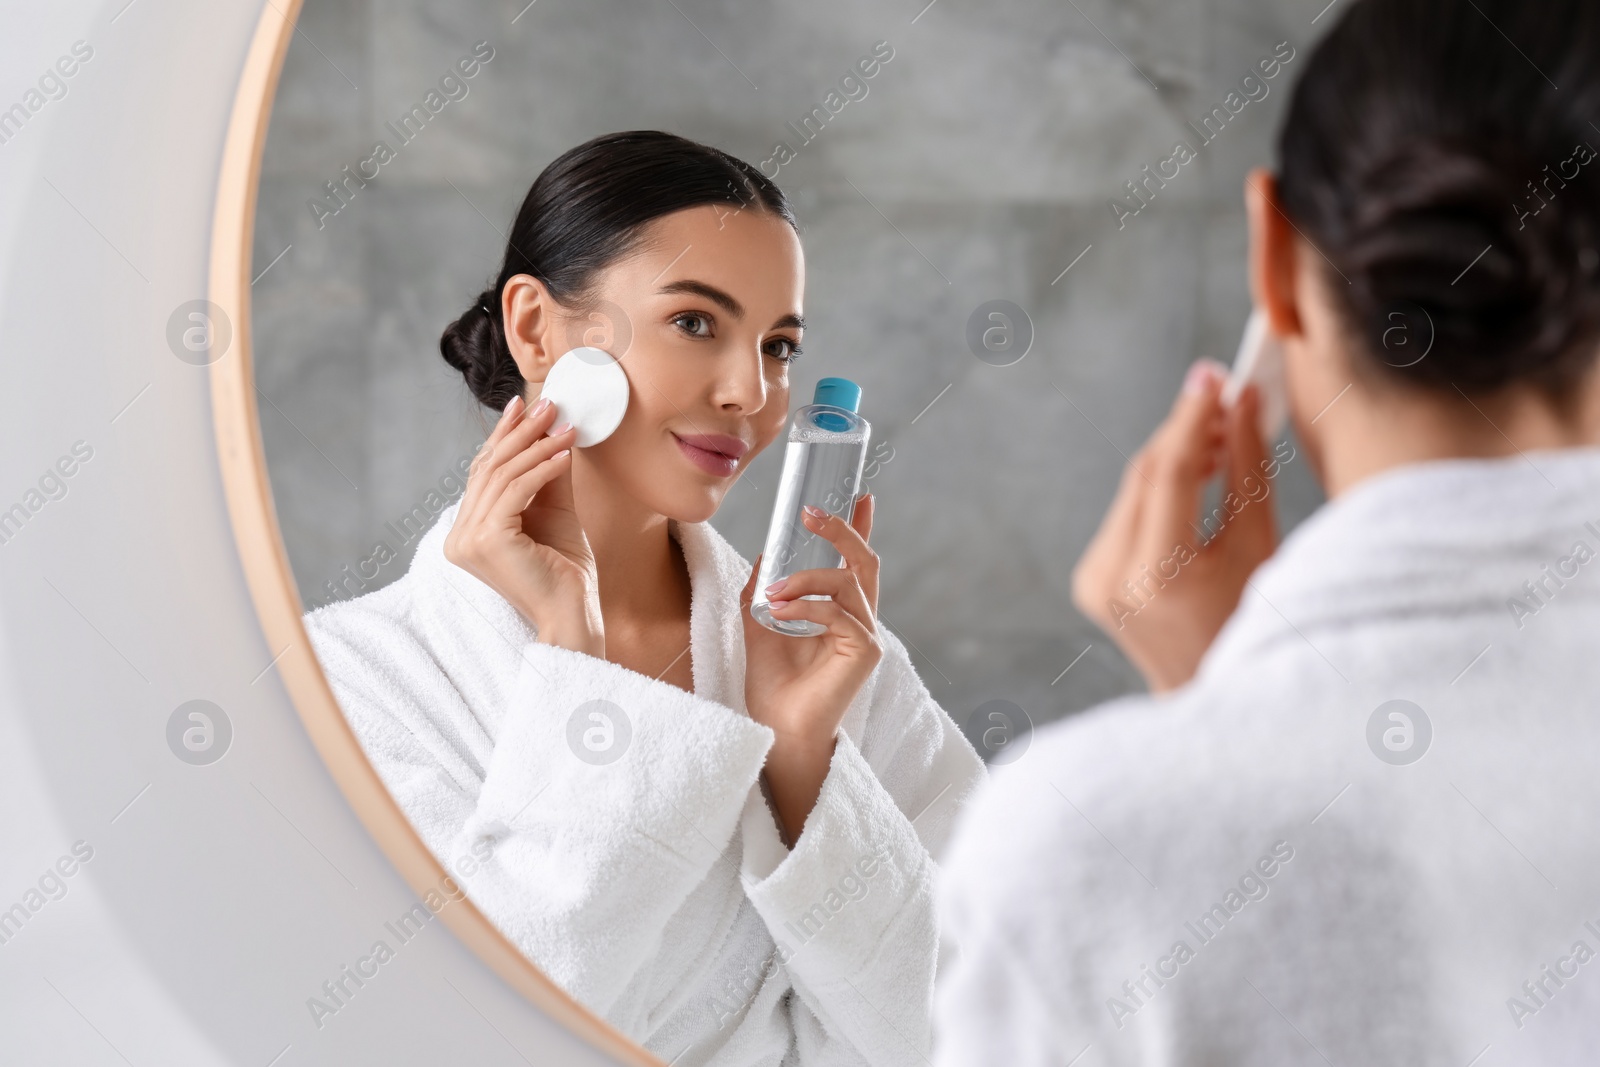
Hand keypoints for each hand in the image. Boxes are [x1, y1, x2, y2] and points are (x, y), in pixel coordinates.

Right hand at [444, 394, 603, 655]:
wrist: (574, 614)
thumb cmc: (565, 572)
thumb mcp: (554, 512)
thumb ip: (546, 476)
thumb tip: (552, 430)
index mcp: (467, 532)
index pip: (482, 473)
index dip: (502, 435)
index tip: (522, 405)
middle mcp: (459, 536)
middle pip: (488, 469)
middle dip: (520, 432)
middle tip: (547, 404)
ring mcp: (469, 540)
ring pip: (502, 476)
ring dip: (537, 446)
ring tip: (565, 427)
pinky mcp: (488, 540)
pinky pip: (516, 490)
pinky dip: (542, 468)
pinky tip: (565, 454)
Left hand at [740, 494, 881, 843]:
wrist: (777, 727)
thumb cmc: (773, 684)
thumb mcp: (760, 625)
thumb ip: (763, 591)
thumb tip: (763, 556)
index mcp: (840, 610)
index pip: (856, 561)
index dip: (860, 527)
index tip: (861, 495)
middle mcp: (860, 619)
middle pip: (864, 561)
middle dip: (841, 531)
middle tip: (812, 514)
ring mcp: (866, 635)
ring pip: (847, 583)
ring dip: (806, 579)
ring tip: (773, 592)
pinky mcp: (864, 652)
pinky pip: (840, 614)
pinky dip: (807, 607)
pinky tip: (781, 611)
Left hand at [1071, 361, 1277, 692]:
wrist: (1215, 703)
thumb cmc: (1255, 631)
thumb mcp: (1261, 548)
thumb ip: (1247, 469)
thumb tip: (1241, 399)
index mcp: (1159, 575)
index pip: (1169, 470)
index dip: (1192, 415)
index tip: (1214, 375)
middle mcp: (1113, 579)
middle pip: (1145, 475)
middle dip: (1185, 431)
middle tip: (1225, 395)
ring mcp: (1094, 583)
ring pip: (1134, 491)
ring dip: (1174, 458)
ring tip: (1222, 436)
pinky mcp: (1089, 583)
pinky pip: (1127, 517)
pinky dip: (1159, 492)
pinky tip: (1197, 477)